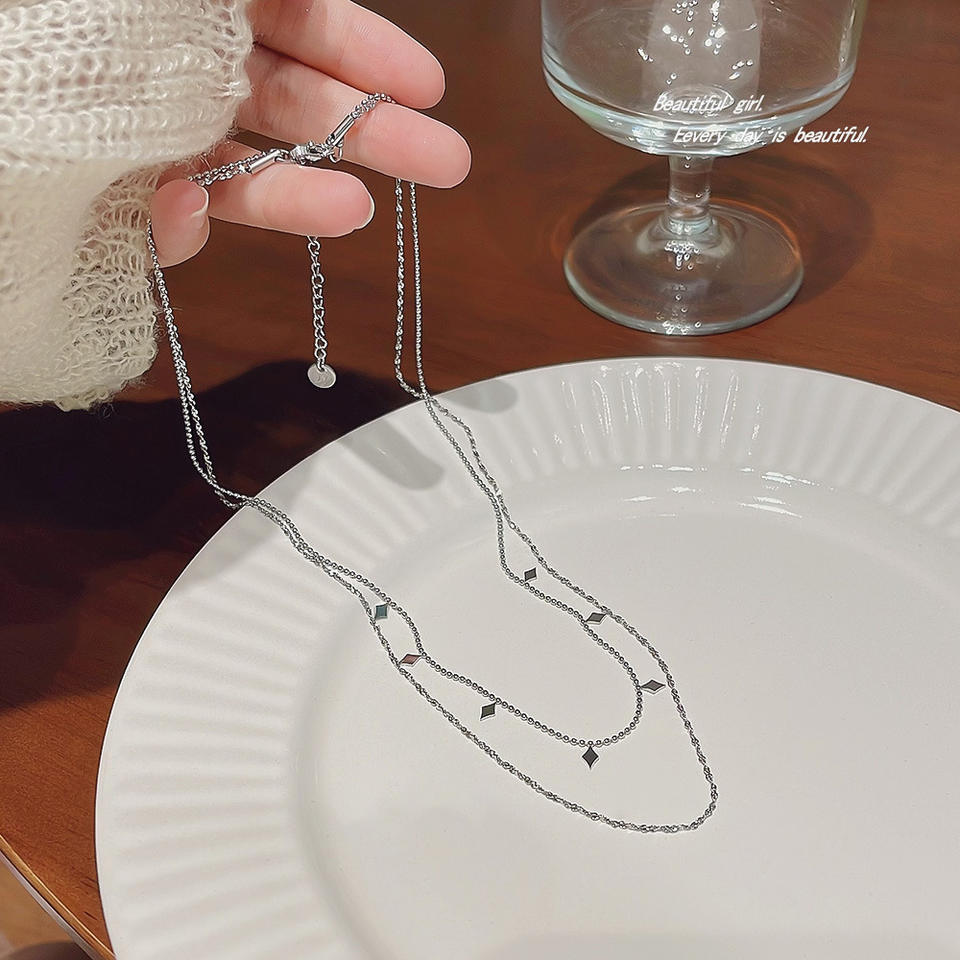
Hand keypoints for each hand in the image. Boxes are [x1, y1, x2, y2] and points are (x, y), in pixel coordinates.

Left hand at [150, 0, 470, 266]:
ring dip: (299, 197)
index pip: (300, 25)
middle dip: (371, 133)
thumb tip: (292, 66)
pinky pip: (159, 221)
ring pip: (240, 170)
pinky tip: (190, 207)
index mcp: (203, 12)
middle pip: (291, 103)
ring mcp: (149, 136)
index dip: (364, 53)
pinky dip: (179, 226)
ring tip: (358, 214)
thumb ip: (271, 15)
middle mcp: (181, 69)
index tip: (428, 84)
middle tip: (448, 162)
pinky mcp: (113, 197)